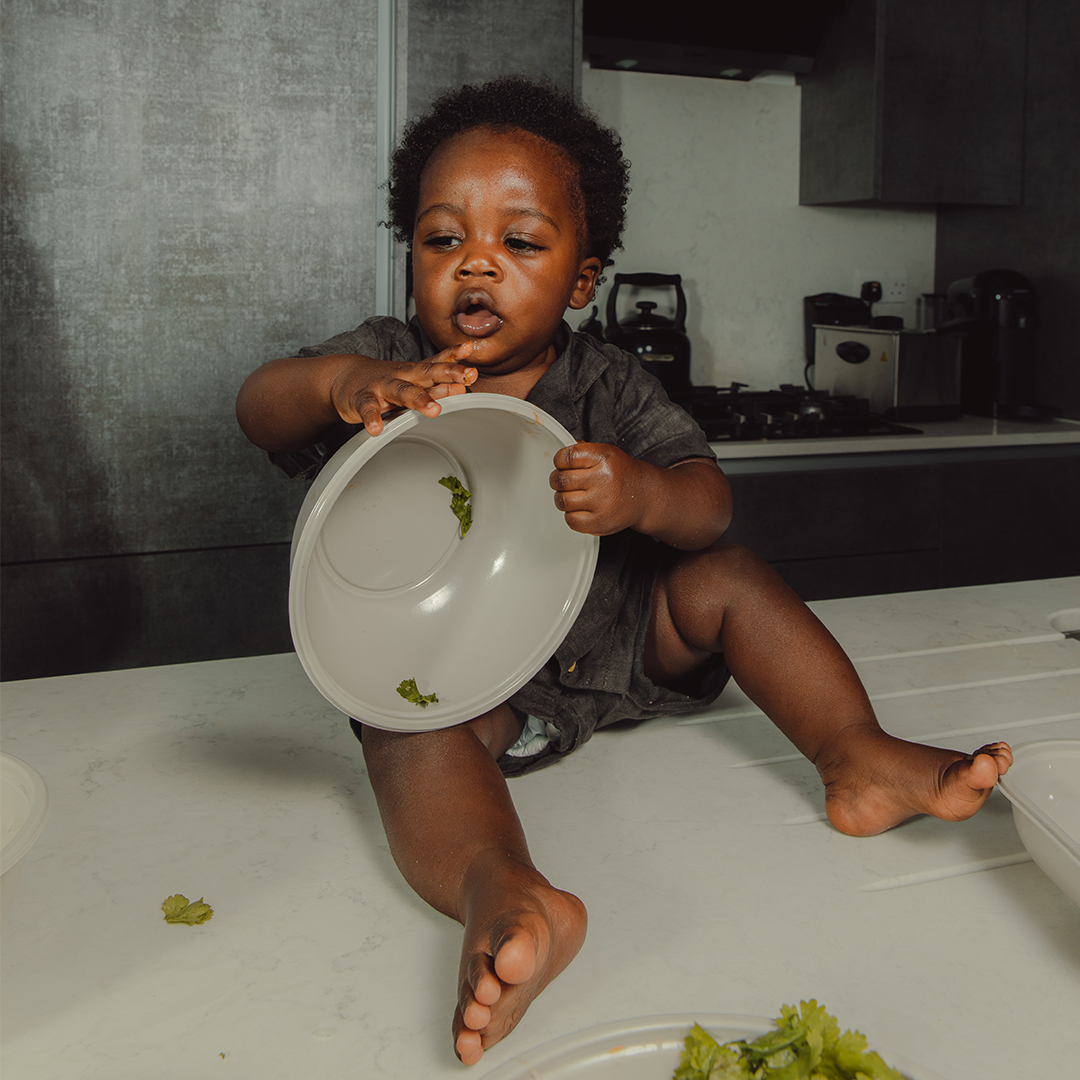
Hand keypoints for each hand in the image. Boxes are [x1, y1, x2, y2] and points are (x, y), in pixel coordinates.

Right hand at [331, 342, 478, 434]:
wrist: (344, 377)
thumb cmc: (386, 381)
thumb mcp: (412, 381)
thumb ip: (437, 384)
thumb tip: (464, 386)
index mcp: (415, 372)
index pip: (438, 362)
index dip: (454, 357)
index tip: (470, 350)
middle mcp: (402, 376)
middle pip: (427, 373)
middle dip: (448, 373)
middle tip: (466, 376)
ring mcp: (382, 386)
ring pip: (401, 391)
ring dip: (418, 399)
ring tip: (433, 409)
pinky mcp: (362, 399)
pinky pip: (368, 408)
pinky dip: (372, 418)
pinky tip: (376, 428)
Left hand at [549, 442, 645, 535]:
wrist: (643, 495)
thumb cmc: (620, 473)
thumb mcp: (606, 452)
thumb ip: (582, 450)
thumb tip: (560, 455)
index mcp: (603, 458)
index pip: (566, 457)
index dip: (559, 461)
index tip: (562, 464)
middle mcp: (603, 480)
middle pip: (561, 480)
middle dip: (557, 480)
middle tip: (564, 481)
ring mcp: (602, 503)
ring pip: (563, 501)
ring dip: (563, 498)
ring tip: (573, 495)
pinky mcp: (599, 523)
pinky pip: (571, 520)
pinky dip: (571, 515)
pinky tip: (580, 509)